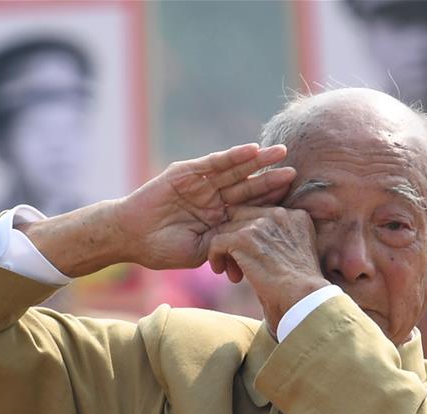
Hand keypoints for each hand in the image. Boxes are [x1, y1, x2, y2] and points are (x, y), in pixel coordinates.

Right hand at [117, 143, 295, 269]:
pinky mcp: (187, 172)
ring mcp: (202, 184)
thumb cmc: (163, 248)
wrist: (132, 237)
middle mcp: (214, 198)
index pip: (251, 208)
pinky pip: (214, 163)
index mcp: (220, 219)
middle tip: (295, 171)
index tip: (295, 201)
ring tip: (280, 153)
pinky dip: (232, 156)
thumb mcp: (201, 250)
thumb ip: (224, 243)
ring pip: (235, 171)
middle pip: (248, 186)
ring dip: (257, 161)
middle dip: (271, 179)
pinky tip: (251, 150)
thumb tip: (253, 245)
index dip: (271, 203)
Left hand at [208, 206, 328, 329]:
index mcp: (296, 217)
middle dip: (238, 241)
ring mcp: (261, 224)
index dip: (253, 235)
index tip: (255, 257)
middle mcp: (280, 214)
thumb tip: (257, 245)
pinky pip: (217, 240)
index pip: (263, 215)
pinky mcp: (244, 238)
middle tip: (240, 267)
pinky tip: (221, 271)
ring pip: (229, 229)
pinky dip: (215, 256)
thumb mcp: (297, 255)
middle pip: (244, 217)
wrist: (303, 299)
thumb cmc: (303, 290)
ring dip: (227, 251)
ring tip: (232, 273)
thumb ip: (280, 242)